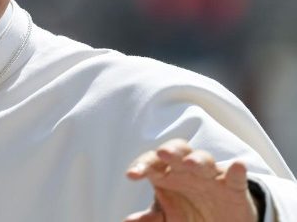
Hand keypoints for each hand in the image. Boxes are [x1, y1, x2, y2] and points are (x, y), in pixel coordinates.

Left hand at [124, 138, 257, 221]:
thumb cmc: (185, 214)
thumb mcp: (167, 217)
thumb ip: (151, 218)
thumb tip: (128, 221)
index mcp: (166, 173)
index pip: (152, 162)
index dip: (142, 166)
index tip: (132, 175)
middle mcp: (187, 170)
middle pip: (178, 152)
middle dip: (171, 151)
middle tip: (163, 153)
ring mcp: (210, 176)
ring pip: (204, 160)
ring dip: (198, 160)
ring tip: (190, 164)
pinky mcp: (233, 188)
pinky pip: (235, 177)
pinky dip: (236, 171)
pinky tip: (237, 165)